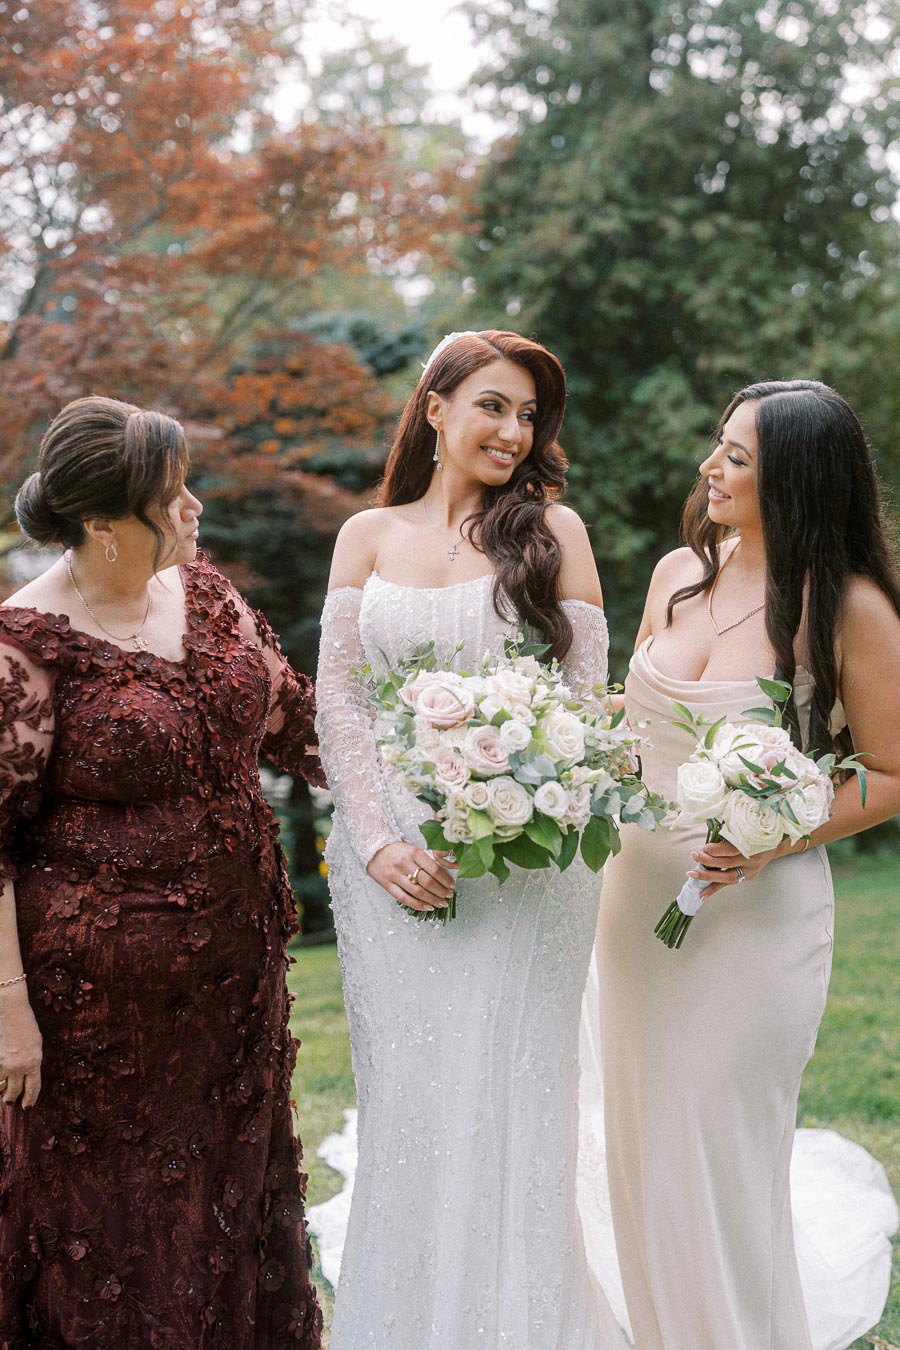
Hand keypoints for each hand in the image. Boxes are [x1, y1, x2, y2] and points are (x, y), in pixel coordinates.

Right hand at [0, 988, 42, 1107]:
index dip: (29, 1100)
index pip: (33, 1088)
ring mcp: (4, 1063)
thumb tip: (27, 1075)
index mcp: (34, 1062)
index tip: (26, 1107)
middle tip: (9, 1101)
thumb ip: (32, 1061)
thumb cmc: (26, 1025)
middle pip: (13, 1091)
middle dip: (11, 1098)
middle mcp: (19, 1066)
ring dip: (0, 1088)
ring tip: (1, 1090)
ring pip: (0, 1085)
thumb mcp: (36, 1045)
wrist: (11, 1011)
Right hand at [367, 842, 455, 912]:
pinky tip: (427, 907)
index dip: (445, 879)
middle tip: (448, 896)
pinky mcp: (387, 885)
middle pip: (427, 882)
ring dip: (432, 900)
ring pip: (417, 892)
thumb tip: (445, 871)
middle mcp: (404, 863)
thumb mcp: (413, 849)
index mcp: (413, 852)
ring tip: (441, 903)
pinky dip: (417, 904)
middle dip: (441, 891)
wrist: (373, 848)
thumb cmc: (397, 850)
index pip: (434, 868)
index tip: (452, 885)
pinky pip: (404, 898)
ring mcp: (395, 875)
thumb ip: (427, 859)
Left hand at [687, 838, 783, 899]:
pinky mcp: (747, 878)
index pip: (732, 850)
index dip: (717, 850)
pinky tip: (702, 894)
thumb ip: (730, 835)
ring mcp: (750, 871)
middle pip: (727, 863)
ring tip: (693, 874)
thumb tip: (708, 842)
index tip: (704, 847)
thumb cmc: (756, 834)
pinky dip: (714, 888)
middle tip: (694, 856)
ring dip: (708, 876)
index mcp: (752, 845)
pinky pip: (729, 884)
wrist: (775, 845)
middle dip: (708, 861)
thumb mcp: (746, 830)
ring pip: (727, 877)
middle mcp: (752, 860)